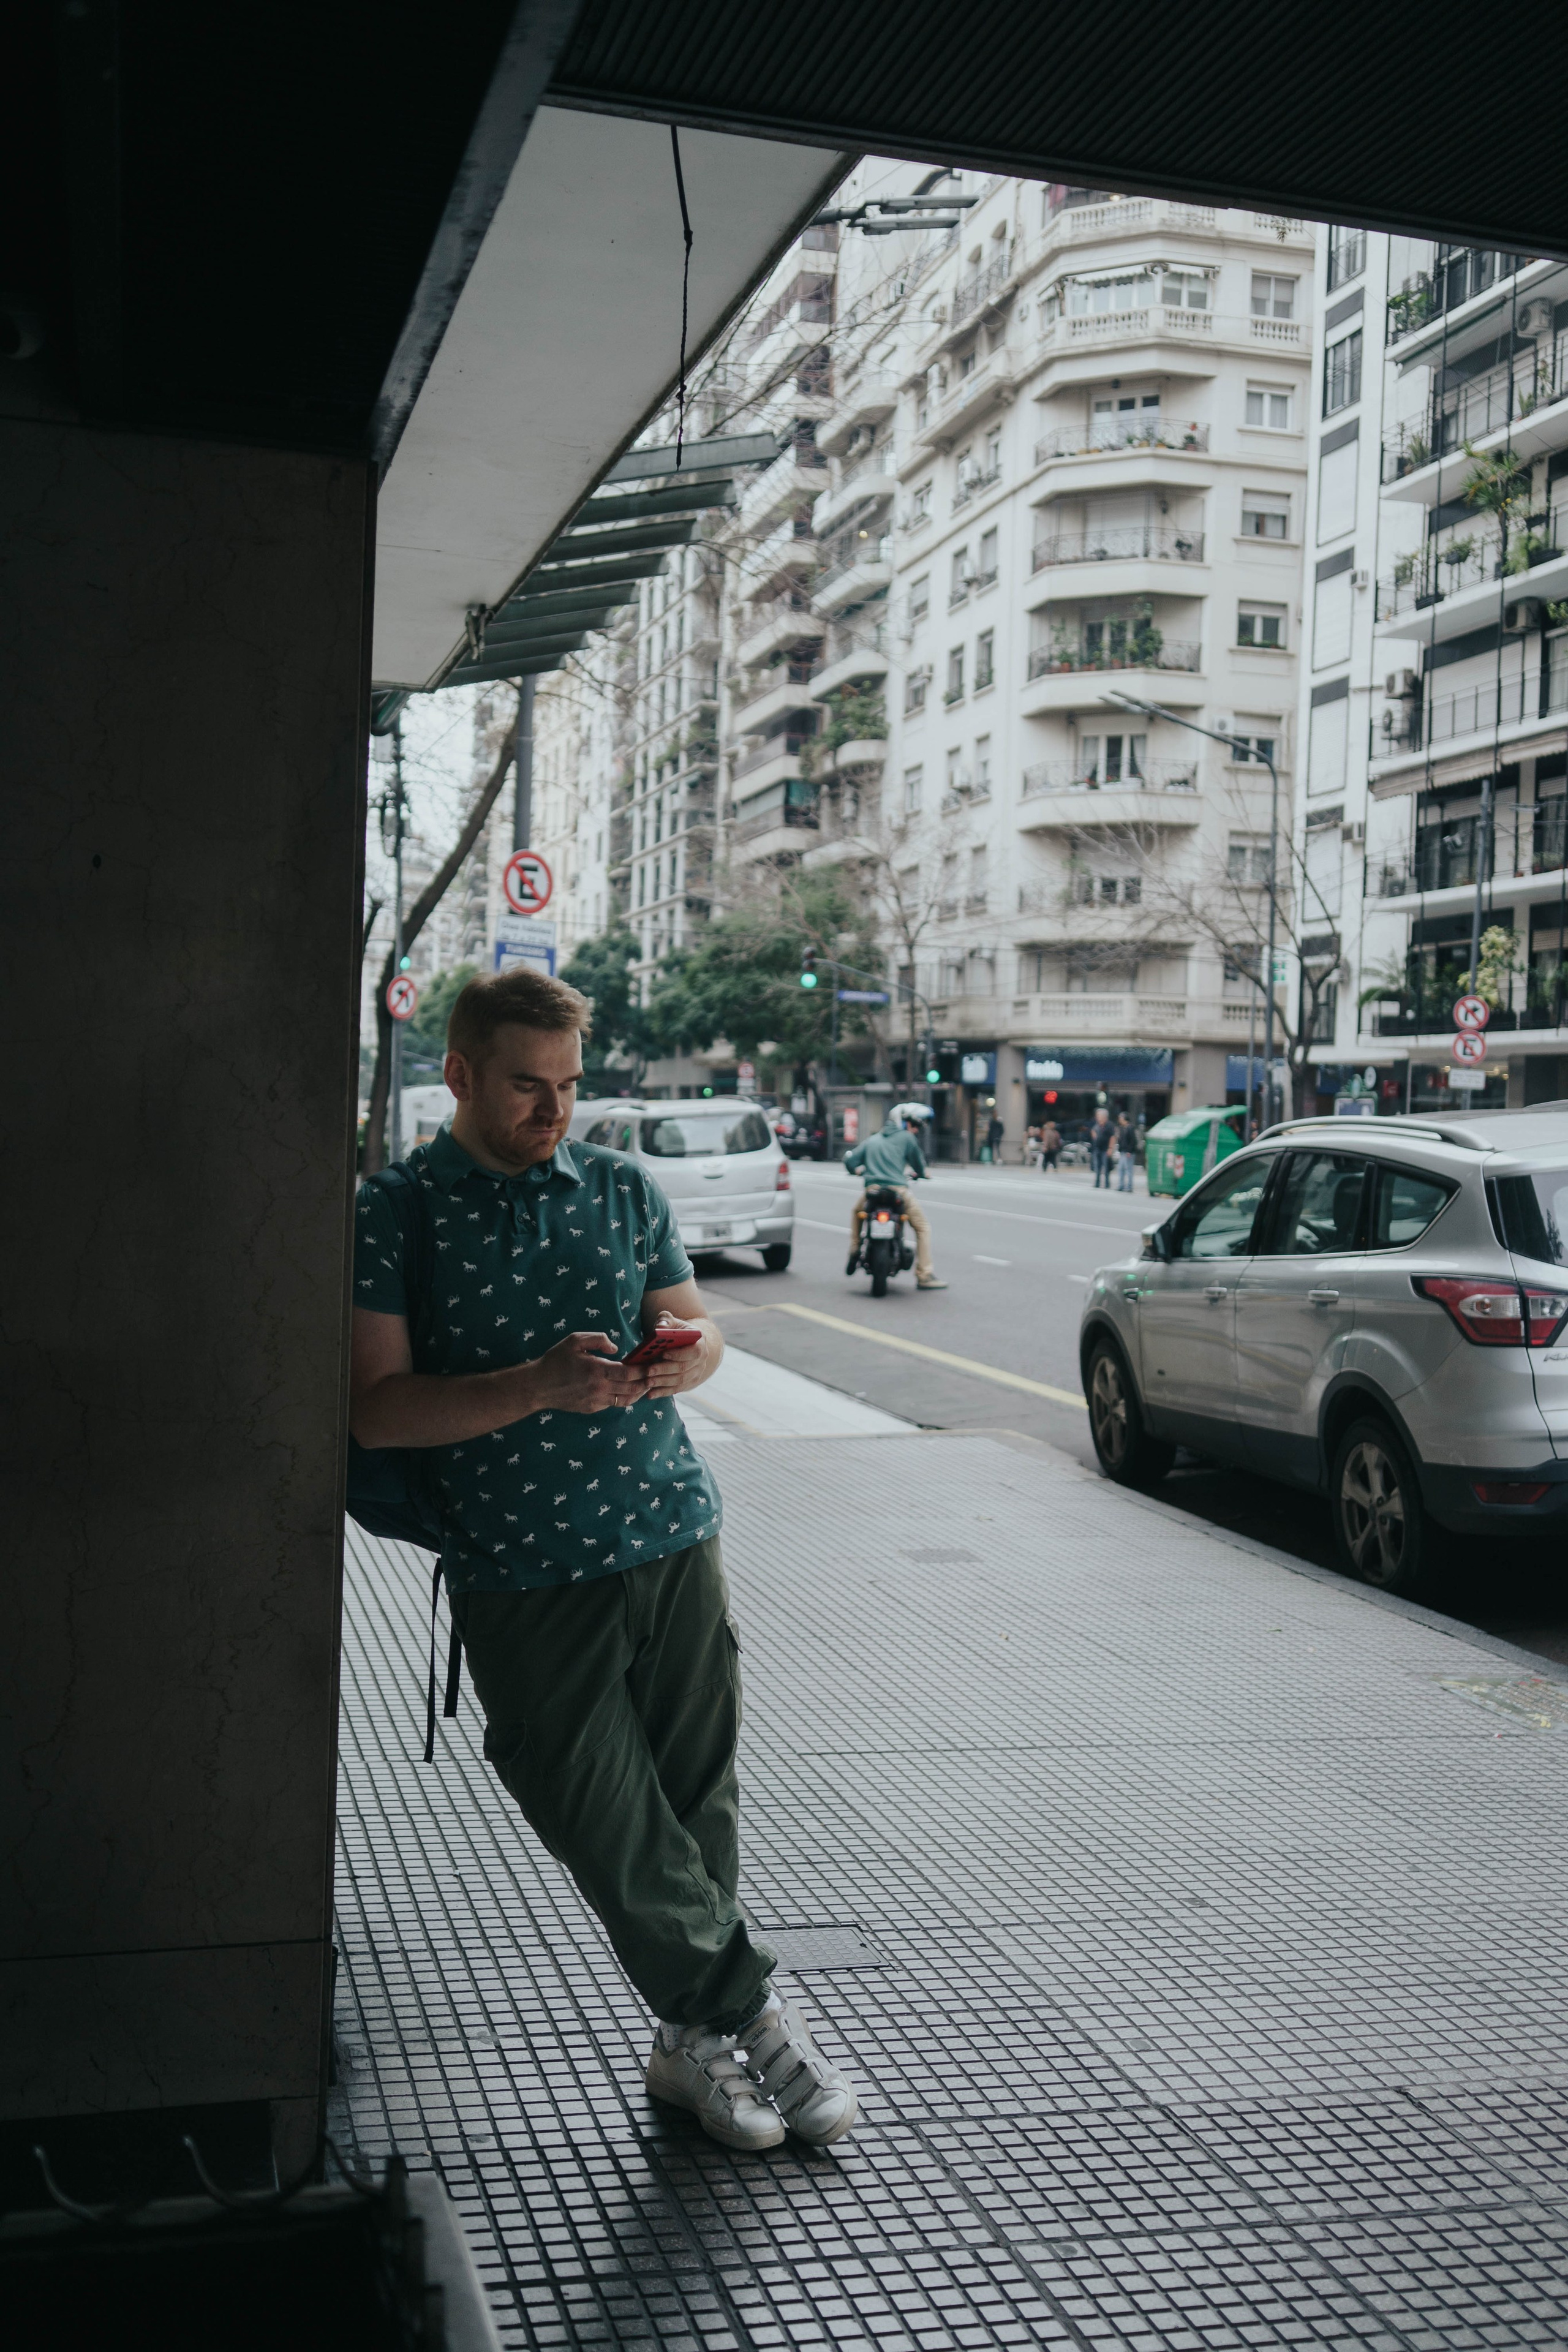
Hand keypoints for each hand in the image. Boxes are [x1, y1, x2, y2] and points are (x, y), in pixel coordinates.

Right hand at [525, 1330, 651, 1415]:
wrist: (538, 1386)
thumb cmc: (555, 1360)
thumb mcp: (574, 1341)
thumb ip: (598, 1339)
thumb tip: (615, 1348)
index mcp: (597, 1370)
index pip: (629, 1373)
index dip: (643, 1370)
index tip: (651, 1365)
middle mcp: (599, 1388)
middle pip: (631, 1389)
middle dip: (645, 1382)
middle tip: (654, 1376)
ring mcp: (596, 1401)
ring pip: (624, 1400)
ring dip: (637, 1393)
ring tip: (644, 1385)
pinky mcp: (591, 1408)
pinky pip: (612, 1404)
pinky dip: (622, 1398)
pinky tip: (625, 1391)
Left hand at [641, 1311, 714, 1398]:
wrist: (687, 1343)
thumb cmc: (676, 1331)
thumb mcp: (671, 1322)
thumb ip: (665, 1320)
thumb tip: (661, 1327)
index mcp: (700, 1341)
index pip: (694, 1350)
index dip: (679, 1354)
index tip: (662, 1354)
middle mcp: (702, 1359)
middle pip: (684, 1368)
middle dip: (665, 1370)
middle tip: (648, 1371)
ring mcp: (697, 1372)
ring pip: (680, 1381)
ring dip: (662, 1382)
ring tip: (647, 1382)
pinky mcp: (689, 1383)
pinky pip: (677, 1390)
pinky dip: (663, 1392)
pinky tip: (650, 1394)